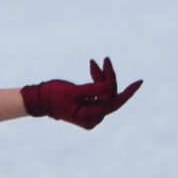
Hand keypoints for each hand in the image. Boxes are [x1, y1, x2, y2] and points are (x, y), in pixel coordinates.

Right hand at [21, 58, 140, 129]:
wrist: (38, 100)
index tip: (139, 82)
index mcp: (91, 117)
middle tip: (105, 59)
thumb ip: (92, 90)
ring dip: (101, 77)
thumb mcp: (73, 92)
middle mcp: (93, 118)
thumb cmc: (52, 95)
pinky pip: (99, 92)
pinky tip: (93, 68)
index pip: (114, 103)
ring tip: (94, 62)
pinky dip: (97, 81)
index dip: (128, 92)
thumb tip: (110, 88)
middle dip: (108, 77)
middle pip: (110, 95)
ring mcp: (92, 113)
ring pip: (105, 92)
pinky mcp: (89, 107)